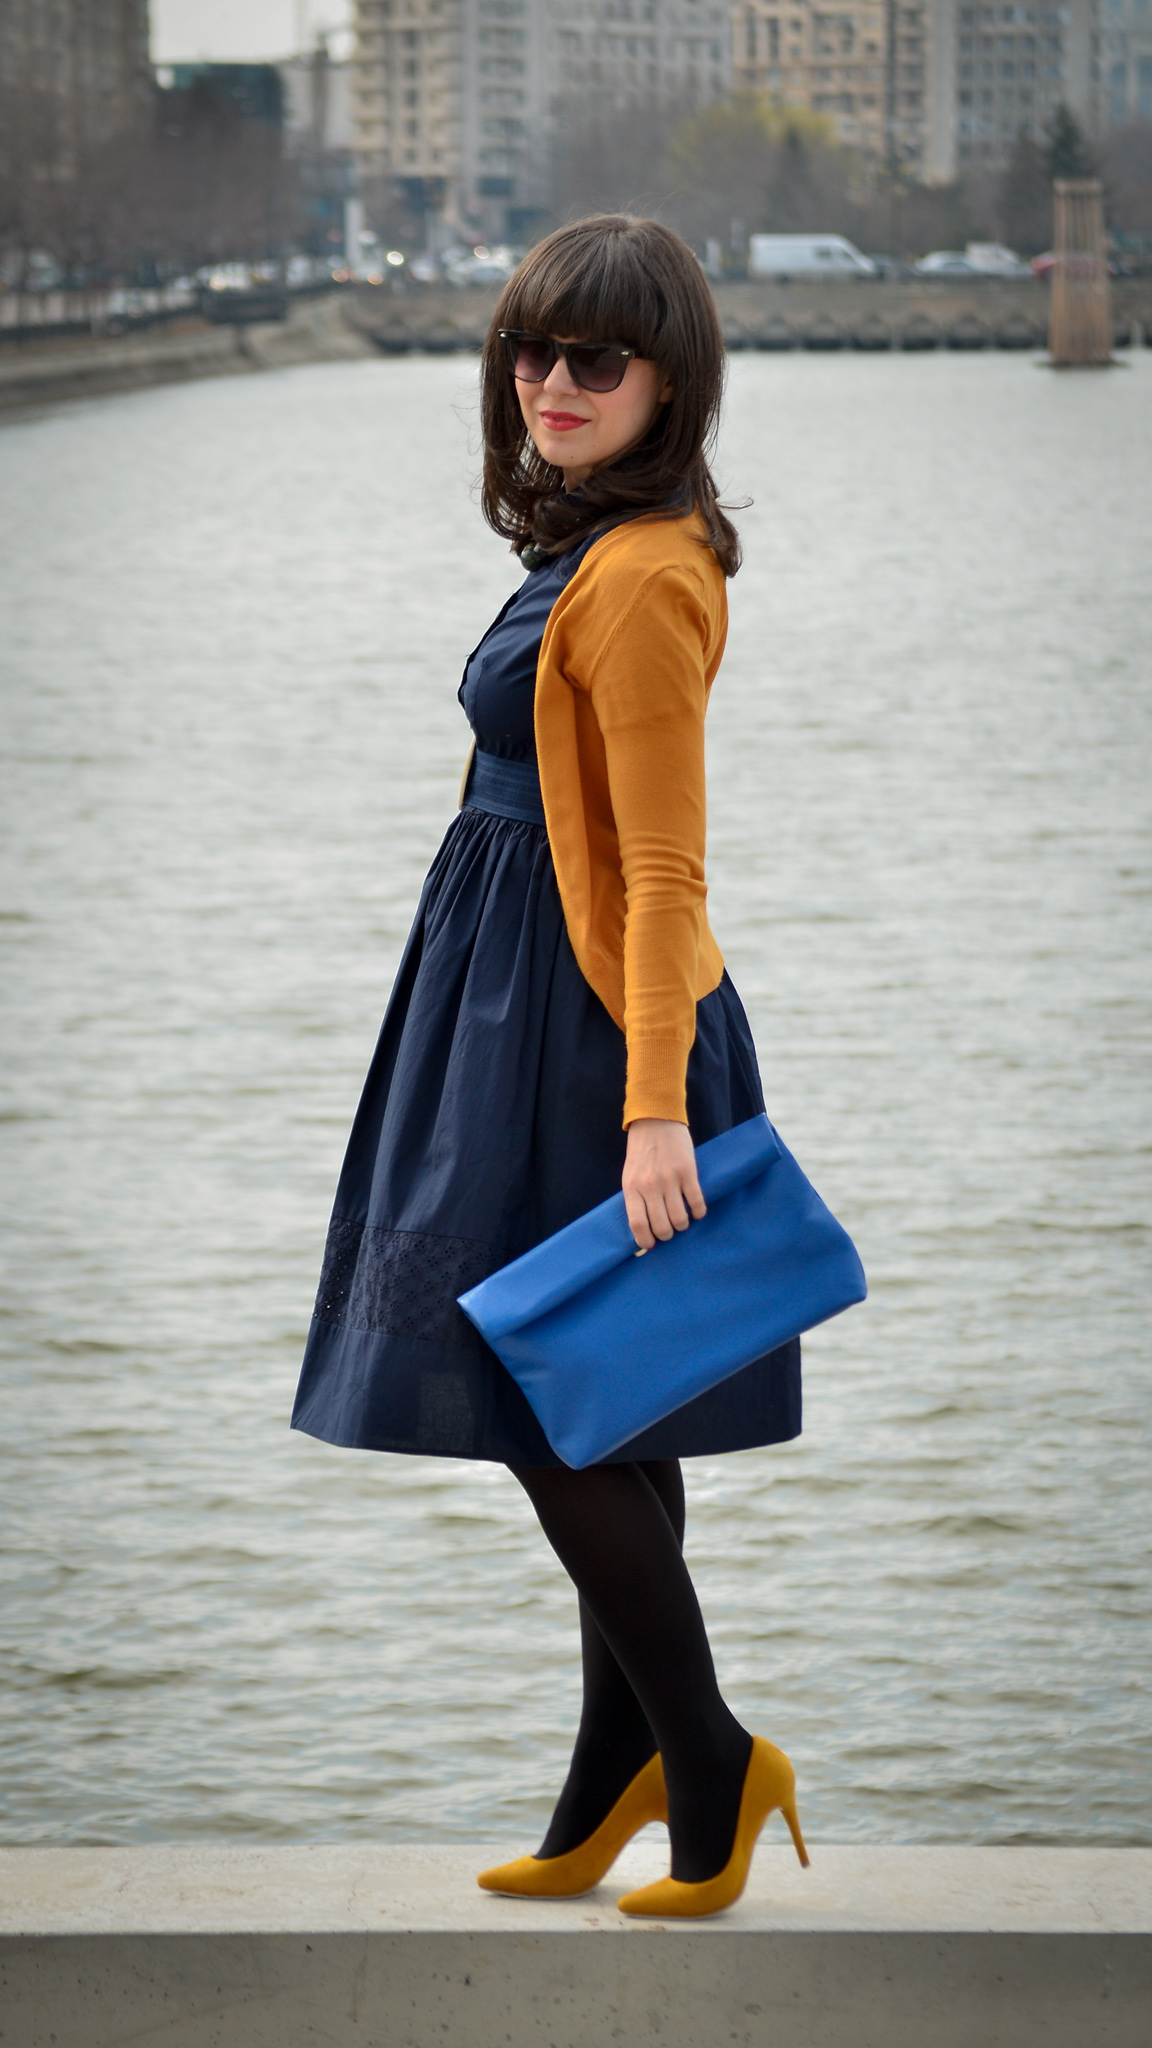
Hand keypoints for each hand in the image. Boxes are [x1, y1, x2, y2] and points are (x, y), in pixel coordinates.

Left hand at [622, 1118, 706, 1251]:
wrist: (656, 1120)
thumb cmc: (642, 1150)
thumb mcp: (630, 1173)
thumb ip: (635, 1197)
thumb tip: (643, 1227)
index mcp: (632, 1186)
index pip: (637, 1223)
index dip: (645, 1240)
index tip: (651, 1245)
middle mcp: (650, 1185)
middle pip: (661, 1226)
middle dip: (667, 1235)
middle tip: (669, 1231)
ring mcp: (670, 1179)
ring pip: (680, 1218)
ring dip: (682, 1225)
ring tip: (682, 1221)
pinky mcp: (688, 1172)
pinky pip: (696, 1202)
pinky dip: (698, 1212)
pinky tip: (697, 1211)